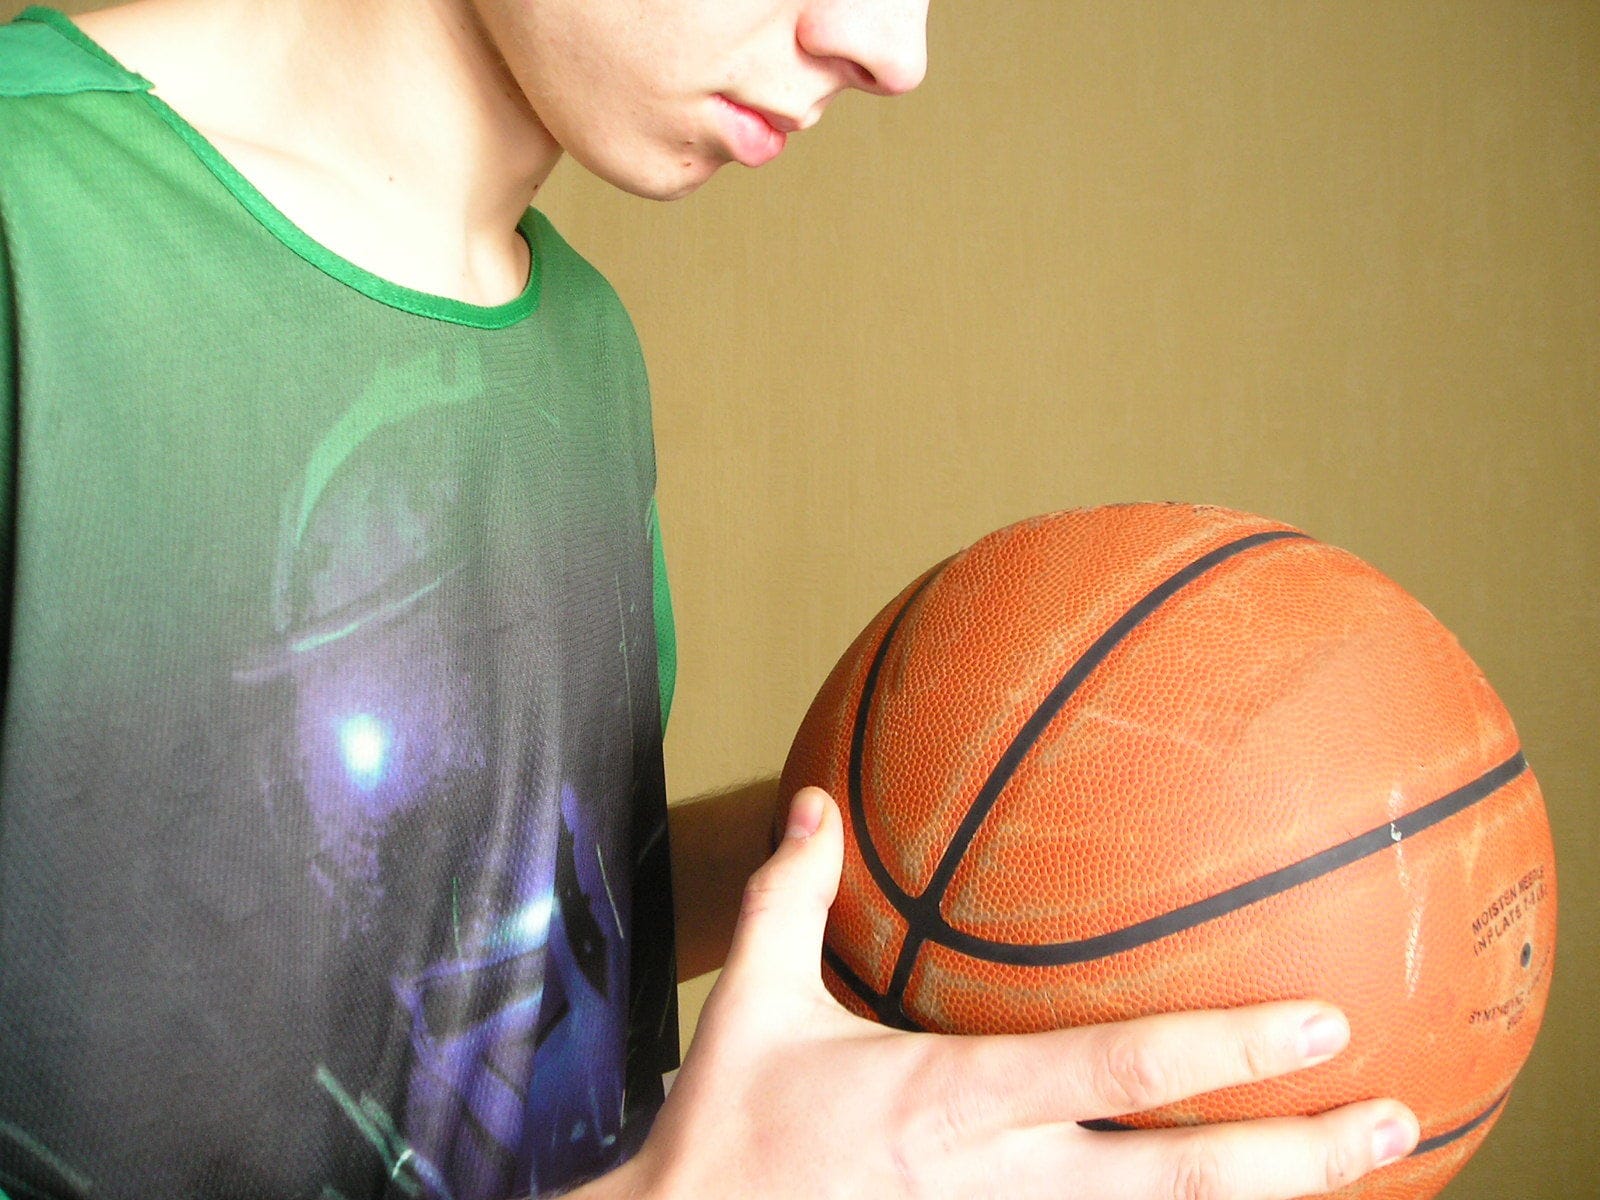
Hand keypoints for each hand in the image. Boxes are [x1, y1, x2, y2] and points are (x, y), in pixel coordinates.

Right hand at [610, 788, 1419, 1198]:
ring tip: (1369, 1167)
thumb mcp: (746, 1004)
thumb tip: (813, 799)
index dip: (1225, 1050)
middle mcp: (997, 1180)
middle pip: (1177, 1184)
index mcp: (949, 1100)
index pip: (1114, 1072)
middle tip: (1395, 1116)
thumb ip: (789, 895)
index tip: (1320, 1021)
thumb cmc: (727, 1131)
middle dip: (1296, 1156)